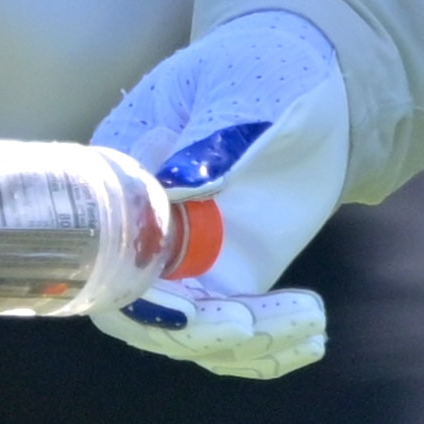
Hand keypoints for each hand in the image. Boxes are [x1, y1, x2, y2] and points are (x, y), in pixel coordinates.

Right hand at [81, 10, 348, 380]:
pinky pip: (233, 332)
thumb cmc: (265, 74)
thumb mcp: (241, 97)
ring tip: (310, 322)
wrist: (314, 84)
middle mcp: (144, 231)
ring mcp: (187, 261)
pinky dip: (267, 350)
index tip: (199, 305)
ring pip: (194, 334)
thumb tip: (178, 187)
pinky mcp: (230, 277)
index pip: (109, 256)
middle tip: (261, 324)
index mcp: (124, 181)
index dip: (144, 296)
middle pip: (147, 313)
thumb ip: (211, 143)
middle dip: (201, 333)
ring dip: (246, 345)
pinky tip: (311, 342)